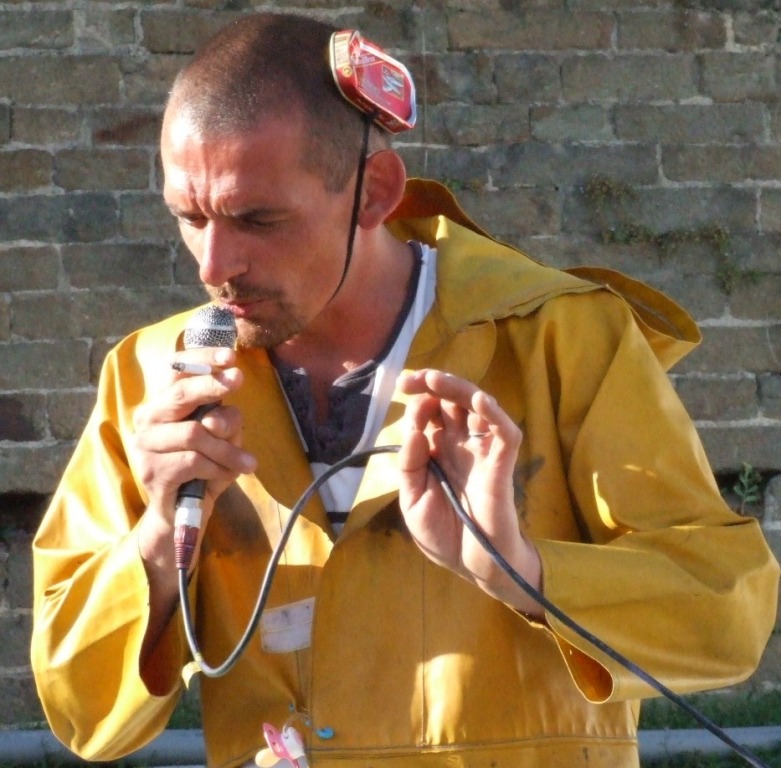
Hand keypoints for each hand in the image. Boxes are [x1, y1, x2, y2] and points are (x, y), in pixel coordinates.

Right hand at [129, 347, 255, 573]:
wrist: (182, 512)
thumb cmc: (204, 466)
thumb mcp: (221, 437)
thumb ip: (224, 418)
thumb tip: (223, 413)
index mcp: (162, 403)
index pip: (176, 370)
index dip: (201, 358)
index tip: (230, 354)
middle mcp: (148, 419)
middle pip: (180, 395)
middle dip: (213, 385)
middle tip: (239, 379)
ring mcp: (146, 446)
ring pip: (196, 433)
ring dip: (228, 448)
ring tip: (247, 463)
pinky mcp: (154, 472)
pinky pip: (195, 461)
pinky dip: (219, 467)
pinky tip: (228, 476)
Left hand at [397, 369, 542, 616]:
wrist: (471, 566)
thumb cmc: (444, 534)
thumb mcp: (412, 500)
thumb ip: (410, 466)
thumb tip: (415, 430)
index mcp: (438, 451)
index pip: (430, 414)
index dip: (416, 402)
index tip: (401, 395)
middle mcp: (460, 445)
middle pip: (451, 402)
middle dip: (433, 385)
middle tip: (412, 378)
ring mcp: (481, 453)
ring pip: (478, 408)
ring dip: (458, 389)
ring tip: (436, 379)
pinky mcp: (501, 465)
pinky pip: (504, 434)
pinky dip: (494, 414)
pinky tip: (478, 400)